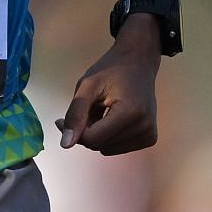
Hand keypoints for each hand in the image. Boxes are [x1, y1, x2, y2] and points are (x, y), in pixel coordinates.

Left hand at [58, 27, 161, 154]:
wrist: (138, 63)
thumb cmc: (110, 71)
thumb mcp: (86, 86)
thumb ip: (75, 115)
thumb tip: (66, 145)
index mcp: (131, 113)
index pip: (93, 139)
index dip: (73, 131)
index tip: (61, 119)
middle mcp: (145, 127)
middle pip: (98, 145)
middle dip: (85, 131)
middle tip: (86, 108)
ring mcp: (149, 134)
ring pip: (106, 149)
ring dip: (97, 133)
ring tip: (102, 110)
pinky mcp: (149, 138)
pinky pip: (116, 147)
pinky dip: (108, 136)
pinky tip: (112, 117)